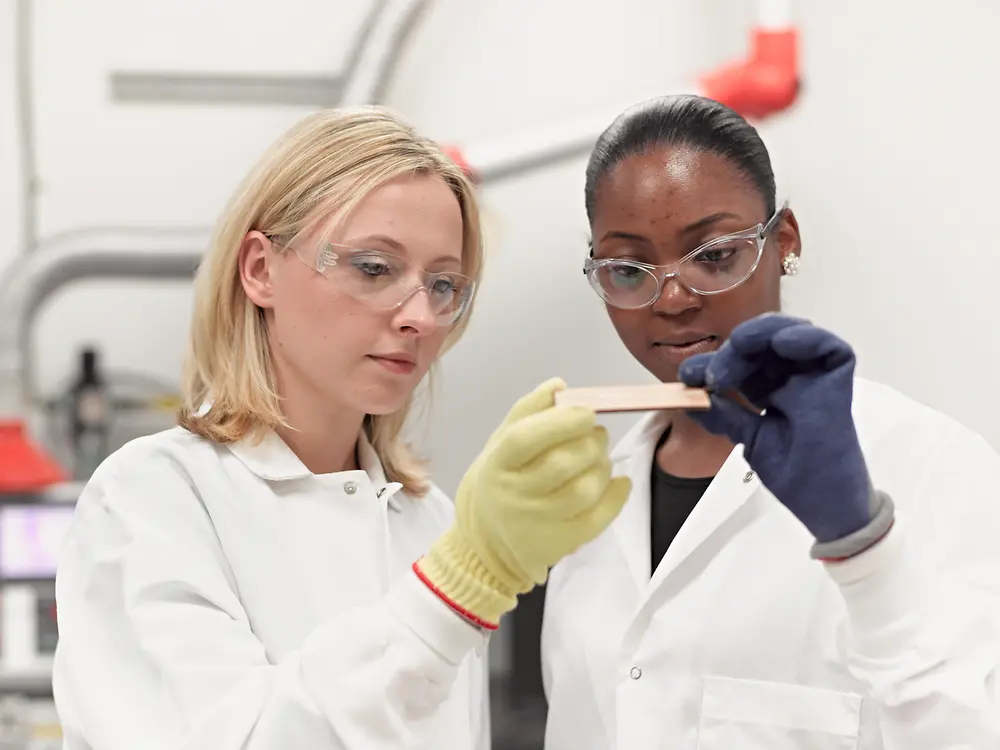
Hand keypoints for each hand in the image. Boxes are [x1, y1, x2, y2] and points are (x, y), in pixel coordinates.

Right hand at [416, 378, 630, 626]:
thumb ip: (528, 411)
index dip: (561, 422)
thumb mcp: (500, 444)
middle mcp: (512, 496)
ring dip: (603, 467)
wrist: (486, 544)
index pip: (525, 439)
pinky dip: (616, 495)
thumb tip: (559, 385)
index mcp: (496, 464)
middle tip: (597, 434)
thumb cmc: (500, 483)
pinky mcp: (559, 545)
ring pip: (584, 490)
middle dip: (591, 441)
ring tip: (599, 459)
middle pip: (561, 463)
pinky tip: (618, 482)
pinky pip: (598, 519)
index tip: (587, 412)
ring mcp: (536, 524)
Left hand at [678, 314, 871, 543]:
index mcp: (769, 391)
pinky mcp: (840, 379)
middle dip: (732, 350)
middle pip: (762, 344)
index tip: (688, 375)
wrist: (826, 505)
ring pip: (790, 334)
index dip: (714, 364)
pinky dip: (805, 337)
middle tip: (714, 373)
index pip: (739, 364)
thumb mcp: (750, 439)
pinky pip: (828, 346)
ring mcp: (816, 377)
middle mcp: (792, 379)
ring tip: (740, 348)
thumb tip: (691, 398)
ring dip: (762, 335)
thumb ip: (725, 415)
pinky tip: (781, 344)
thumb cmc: (795, 476)